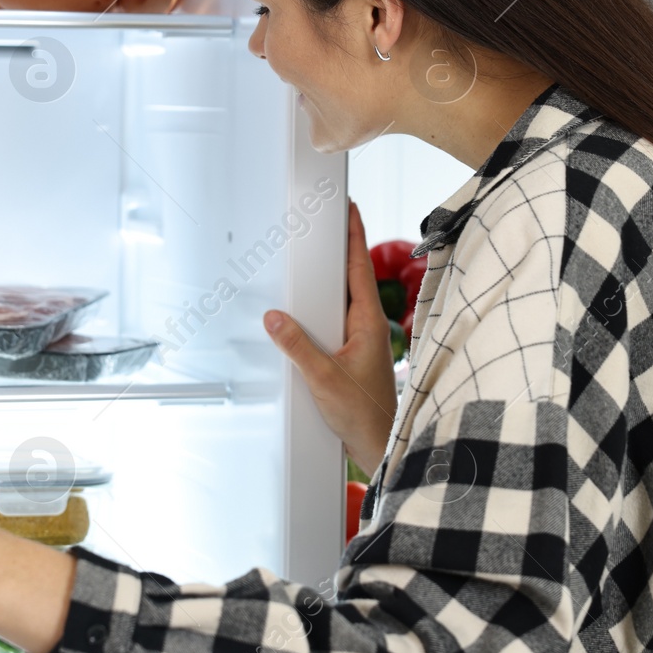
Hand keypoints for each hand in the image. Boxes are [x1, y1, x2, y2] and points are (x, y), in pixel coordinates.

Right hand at [264, 201, 397, 477]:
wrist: (378, 444)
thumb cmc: (364, 415)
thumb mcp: (323, 379)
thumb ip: (297, 347)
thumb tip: (275, 318)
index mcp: (369, 322)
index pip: (359, 268)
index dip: (354, 235)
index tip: (349, 208)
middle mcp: (369, 326)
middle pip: (353, 277)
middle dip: (340, 247)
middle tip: (327, 220)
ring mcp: (363, 339)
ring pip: (344, 299)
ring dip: (331, 277)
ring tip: (315, 254)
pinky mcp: (354, 353)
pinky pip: (337, 319)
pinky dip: (324, 305)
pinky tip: (309, 307)